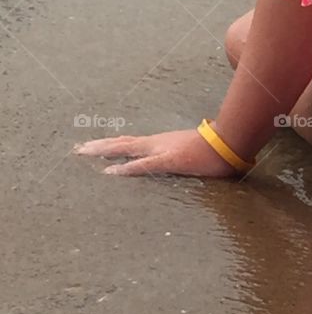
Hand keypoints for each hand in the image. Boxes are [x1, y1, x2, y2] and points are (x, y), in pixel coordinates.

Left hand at [72, 128, 241, 177]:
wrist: (233, 142)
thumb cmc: (219, 148)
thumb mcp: (197, 152)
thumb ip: (187, 155)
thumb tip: (186, 160)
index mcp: (164, 142)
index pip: (133, 143)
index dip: (114, 144)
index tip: (96, 145)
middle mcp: (159, 142)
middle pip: (123, 142)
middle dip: (99, 145)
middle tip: (77, 148)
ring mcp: (163, 150)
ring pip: (126, 148)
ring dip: (103, 150)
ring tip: (83, 152)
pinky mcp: (170, 161)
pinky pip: (143, 165)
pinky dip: (126, 168)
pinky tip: (110, 171)